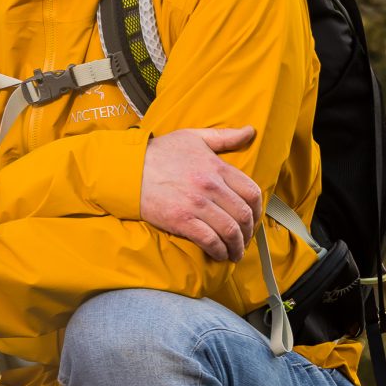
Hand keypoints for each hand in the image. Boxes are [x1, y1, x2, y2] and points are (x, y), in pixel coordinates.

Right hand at [141, 126, 263, 262]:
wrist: (128, 170)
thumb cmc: (160, 152)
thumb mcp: (193, 137)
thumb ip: (225, 136)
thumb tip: (250, 131)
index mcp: (217, 167)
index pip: (251, 192)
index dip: (257, 210)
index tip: (253, 219)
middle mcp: (210, 186)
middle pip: (243, 215)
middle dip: (248, 232)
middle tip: (244, 240)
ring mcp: (196, 204)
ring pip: (230, 231)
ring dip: (236, 246)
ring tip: (234, 252)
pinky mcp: (181, 221)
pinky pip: (210, 240)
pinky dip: (219, 251)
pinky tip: (219, 254)